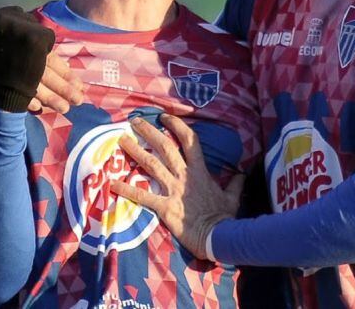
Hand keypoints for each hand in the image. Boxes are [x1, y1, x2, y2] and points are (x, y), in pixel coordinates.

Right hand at [0, 9, 83, 113]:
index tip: (80, 84)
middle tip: (80, 99)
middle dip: (64, 87)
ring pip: (30, 82)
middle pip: (45, 71)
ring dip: (49, 96)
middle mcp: (12, 49)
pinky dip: (21, 98)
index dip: (66, 72)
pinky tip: (35, 107)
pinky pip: (4, 88)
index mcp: (20, 38)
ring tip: (64, 108)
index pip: (49, 57)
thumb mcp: (3, 26)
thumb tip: (47, 51)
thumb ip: (23, 39)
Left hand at [111, 114, 244, 260]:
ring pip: (151, 164)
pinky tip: (112, 184)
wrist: (219, 237)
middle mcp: (184, 175)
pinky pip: (142, 196)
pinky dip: (127, 190)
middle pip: (164, 146)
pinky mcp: (164, 207)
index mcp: (200, 171)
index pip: (189, 140)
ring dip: (135, 151)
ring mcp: (173, 190)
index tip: (164, 117)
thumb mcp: (232, 197)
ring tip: (121, 140)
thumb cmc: (224, 218)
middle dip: (149, 131)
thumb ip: (234, 184)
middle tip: (134, 121)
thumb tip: (241, 174)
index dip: (176, 126)